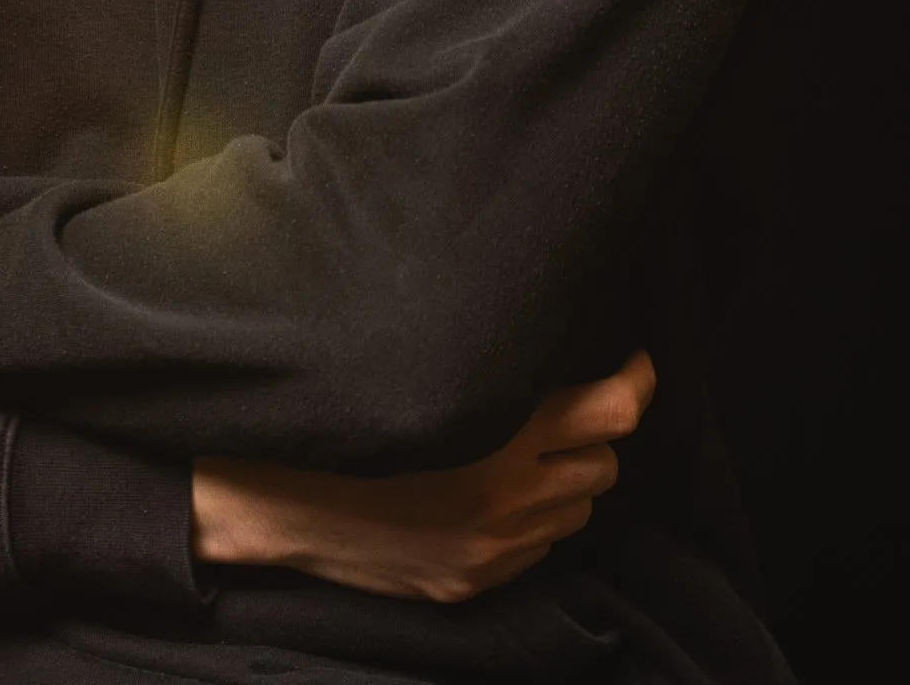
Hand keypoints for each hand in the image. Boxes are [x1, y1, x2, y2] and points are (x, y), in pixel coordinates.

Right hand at [190, 349, 655, 603]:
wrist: (275, 506)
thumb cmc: (333, 419)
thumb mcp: (404, 373)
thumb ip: (474, 362)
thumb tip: (525, 330)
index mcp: (494, 434)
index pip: (609, 410)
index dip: (634, 382)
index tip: (633, 360)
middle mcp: (509, 499)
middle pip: (606, 462)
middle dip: (594, 432)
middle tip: (566, 401)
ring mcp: (496, 549)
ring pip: (580, 508)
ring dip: (567, 478)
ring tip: (523, 449)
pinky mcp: (476, 579)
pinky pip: (541, 547)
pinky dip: (534, 517)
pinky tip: (491, 491)